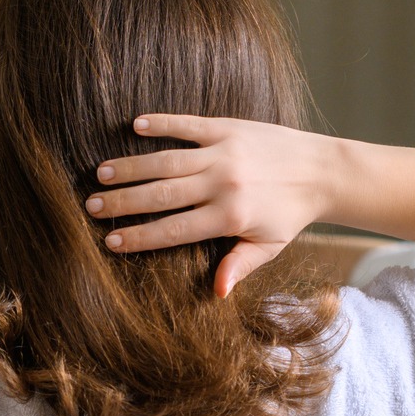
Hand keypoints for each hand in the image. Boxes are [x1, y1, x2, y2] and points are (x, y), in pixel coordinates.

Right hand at [86, 116, 339, 297]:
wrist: (322, 170)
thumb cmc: (290, 214)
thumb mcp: (267, 246)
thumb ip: (239, 265)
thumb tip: (216, 292)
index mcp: (229, 217)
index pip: (173, 230)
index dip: (139, 237)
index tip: (110, 241)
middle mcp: (223, 184)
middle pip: (162, 195)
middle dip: (123, 202)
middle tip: (91, 206)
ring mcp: (224, 152)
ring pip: (167, 160)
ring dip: (132, 166)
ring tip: (102, 172)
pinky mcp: (228, 127)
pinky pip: (189, 124)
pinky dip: (162, 123)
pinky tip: (134, 126)